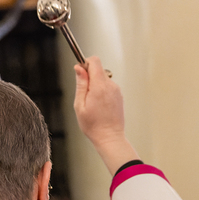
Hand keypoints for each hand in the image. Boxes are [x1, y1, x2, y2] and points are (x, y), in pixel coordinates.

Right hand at [73, 57, 139, 173]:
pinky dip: (102, 92)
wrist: (110, 138)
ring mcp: (117, 91)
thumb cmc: (93, 125)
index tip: (81, 74)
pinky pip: (108, 87)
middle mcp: (111, 86)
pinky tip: (100, 107)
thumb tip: (79, 68)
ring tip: (93, 104)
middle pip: (99, 70)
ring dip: (96, 86)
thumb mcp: (79, 105)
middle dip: (89, 78)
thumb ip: (80, 84)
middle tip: (85, 95)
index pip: (94, 61)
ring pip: (103, 79)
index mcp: (100, 86)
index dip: (85, 63)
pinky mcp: (119, 96)